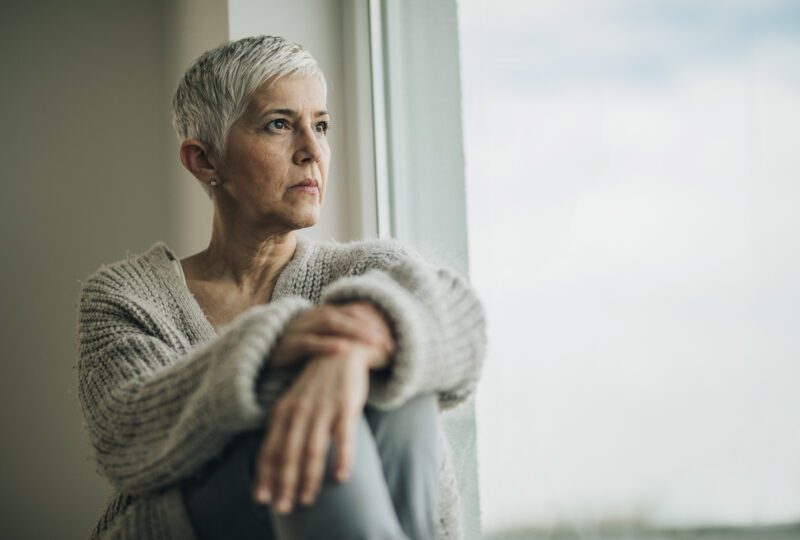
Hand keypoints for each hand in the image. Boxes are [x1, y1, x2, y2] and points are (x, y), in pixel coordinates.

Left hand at [253, 342, 378, 512]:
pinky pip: (344, 436)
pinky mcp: (346, 406)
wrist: (344, 348)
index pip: (269, 448)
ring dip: (309, 478)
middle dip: (284, 484)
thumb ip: (284, 428)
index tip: (262, 500)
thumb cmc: (318, 383)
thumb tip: (273, 462)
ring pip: (313, 449)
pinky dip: (342, 458)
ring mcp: (323, 408)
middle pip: (288, 453)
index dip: (265, 475)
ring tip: (307, 501)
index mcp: (283, 411)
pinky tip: (341, 478)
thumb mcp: (294, 401)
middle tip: (283, 508)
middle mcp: (300, 410)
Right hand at [269, 301, 394, 368]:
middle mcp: (312, 317)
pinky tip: (344, 350)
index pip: (352, 311)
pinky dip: (327, 345)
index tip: (392, 335)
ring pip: (330, 324)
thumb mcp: (318, 340)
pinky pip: (309, 343)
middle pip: (345, 315)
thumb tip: (371, 344)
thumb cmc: (294, 349)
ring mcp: (299, 328)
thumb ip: (340, 337)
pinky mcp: (287, 345)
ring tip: (374, 342)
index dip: (372, 320)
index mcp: (321, 314)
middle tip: (389, 340)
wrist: (258, 353)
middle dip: (369, 326)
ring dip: (354, 331)